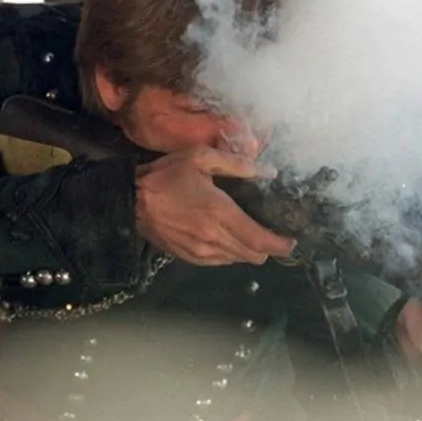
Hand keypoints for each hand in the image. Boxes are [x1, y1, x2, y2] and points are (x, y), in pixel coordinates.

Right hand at [135, 147, 295, 265]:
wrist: (130, 202)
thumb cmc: (166, 176)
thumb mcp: (202, 158)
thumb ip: (238, 164)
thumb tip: (269, 171)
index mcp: (220, 213)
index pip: (260, 240)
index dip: (280, 245)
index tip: (291, 241)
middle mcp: (214, 238)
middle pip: (254, 255)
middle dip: (268, 248)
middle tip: (272, 234)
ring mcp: (202, 252)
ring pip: (238, 260)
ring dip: (248, 250)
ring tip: (250, 233)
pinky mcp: (190, 258)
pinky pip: (221, 262)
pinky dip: (230, 253)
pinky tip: (226, 237)